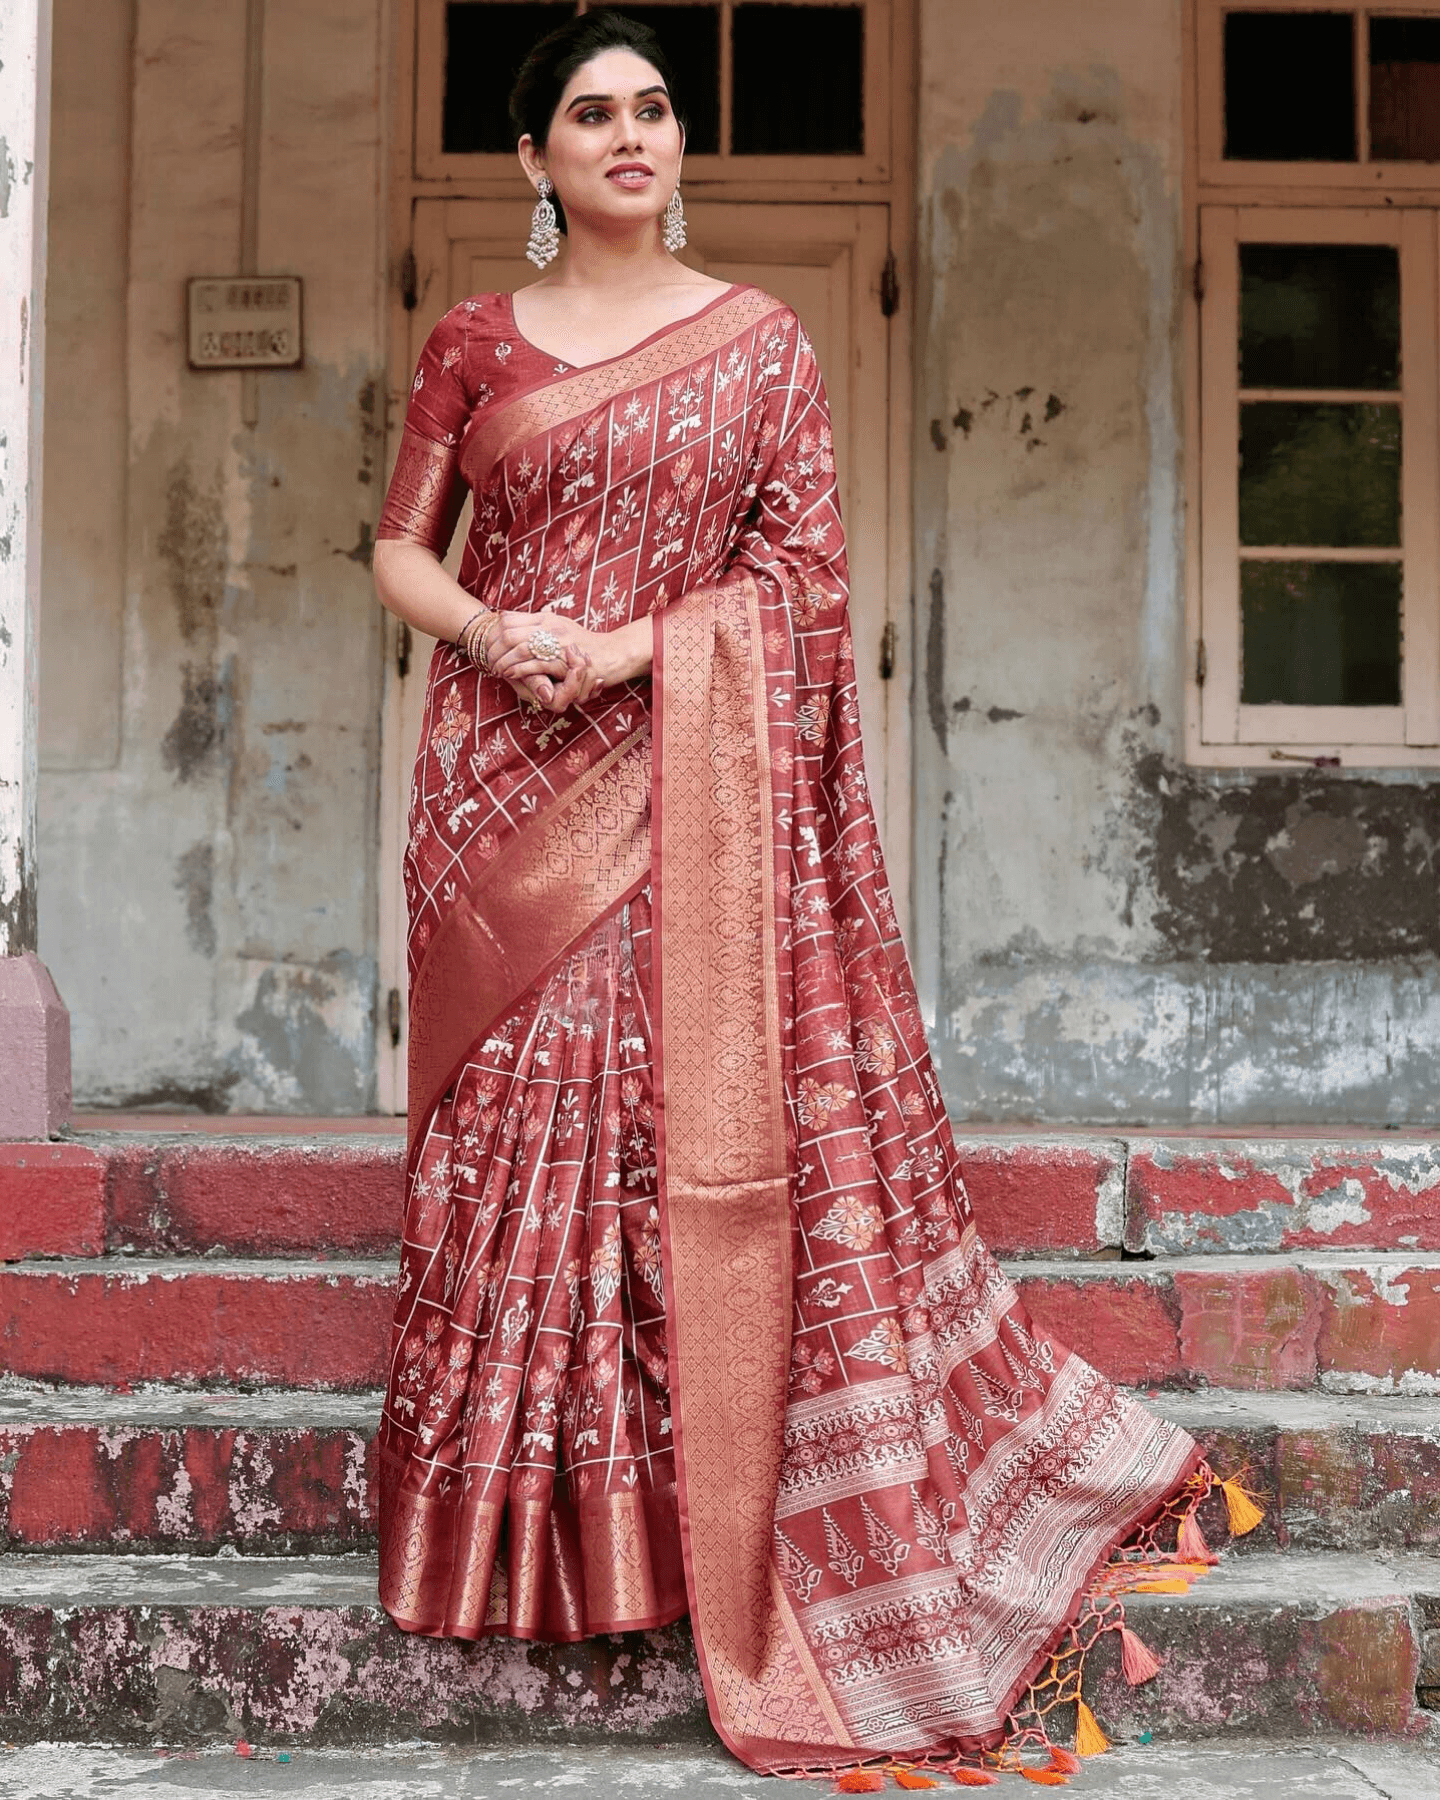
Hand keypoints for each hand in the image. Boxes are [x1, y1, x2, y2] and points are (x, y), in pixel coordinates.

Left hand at [484, 610, 647, 712]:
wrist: (612, 653)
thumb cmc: (585, 643)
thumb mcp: (559, 625)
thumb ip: (535, 622)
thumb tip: (506, 617)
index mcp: (546, 617)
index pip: (510, 619)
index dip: (494, 632)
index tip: (488, 644)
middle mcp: (550, 626)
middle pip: (510, 633)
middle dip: (494, 648)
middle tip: (487, 660)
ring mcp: (558, 643)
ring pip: (520, 648)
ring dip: (504, 661)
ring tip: (497, 670)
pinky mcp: (565, 661)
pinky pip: (536, 664)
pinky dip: (520, 670)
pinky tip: (511, 675)